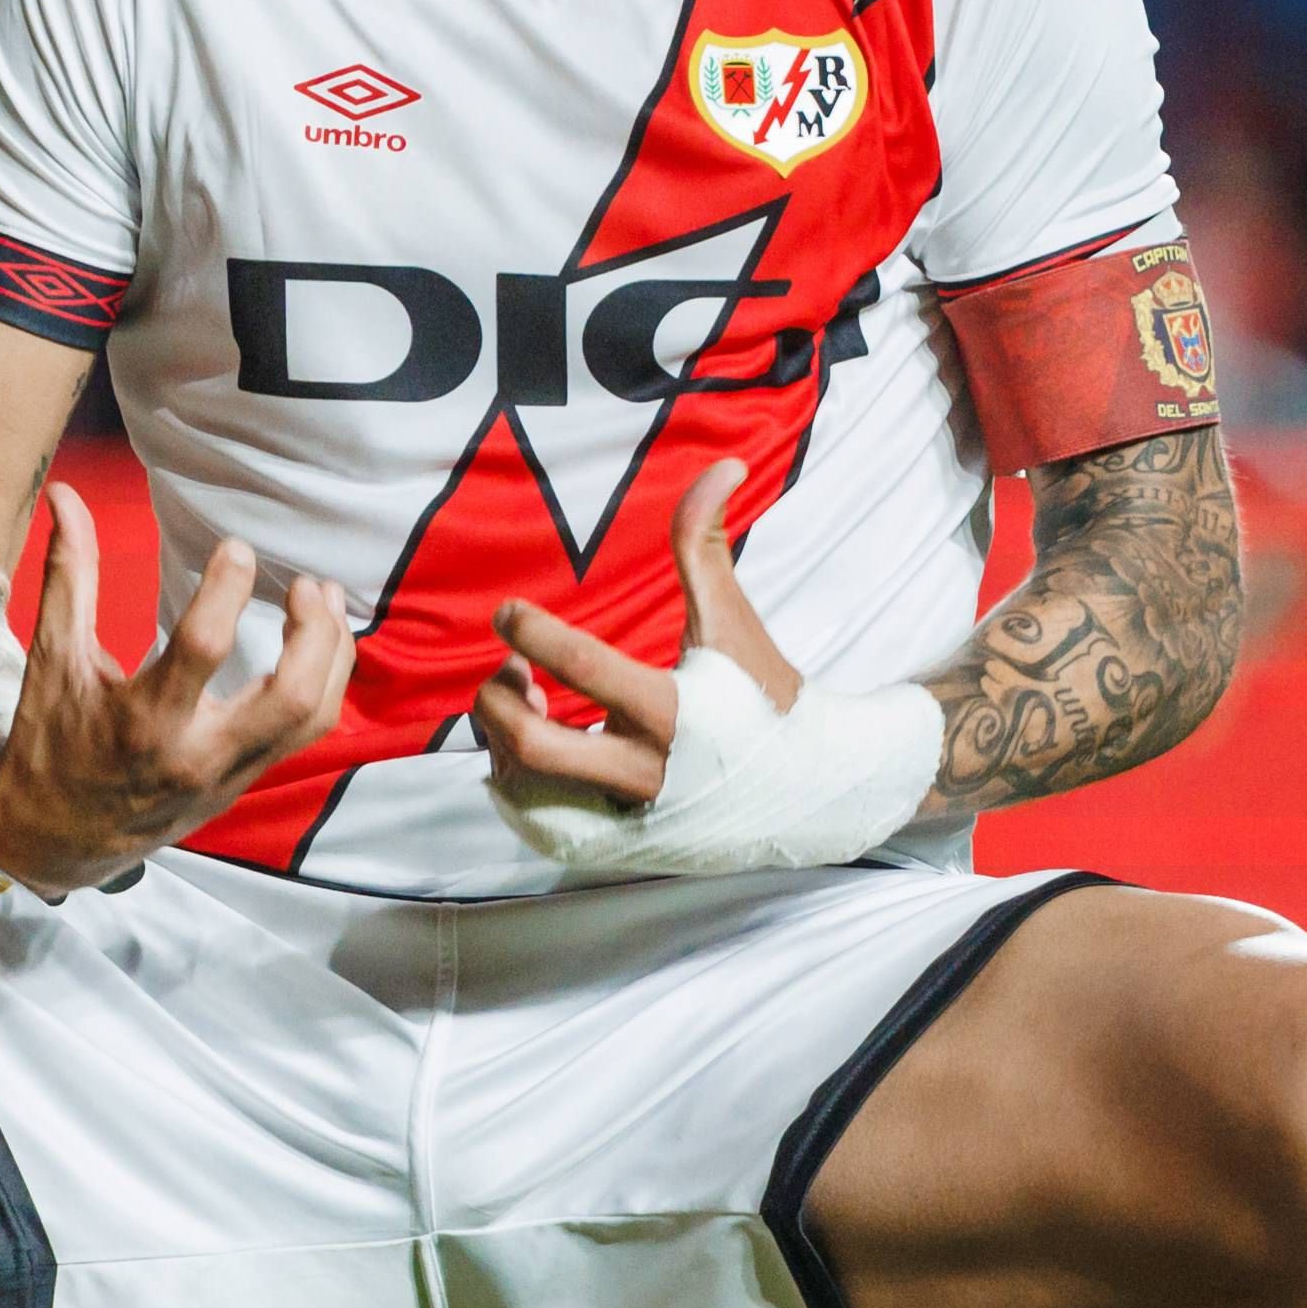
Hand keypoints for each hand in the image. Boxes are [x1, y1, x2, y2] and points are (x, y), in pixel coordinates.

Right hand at [0, 488, 349, 894]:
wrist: (52, 839)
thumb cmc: (48, 741)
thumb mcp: (53, 659)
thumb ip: (68, 575)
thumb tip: (64, 493)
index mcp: (143, 721)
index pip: (204, 647)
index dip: (227, 588)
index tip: (236, 548)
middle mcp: (197, 755)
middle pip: (292, 697)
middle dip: (315, 634)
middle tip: (306, 583)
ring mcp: (228, 775)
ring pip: (312, 718)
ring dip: (332, 656)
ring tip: (323, 601)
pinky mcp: (242, 783)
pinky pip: (304, 733)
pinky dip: (323, 683)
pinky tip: (317, 642)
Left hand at [476, 464, 944, 879]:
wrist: (808, 791)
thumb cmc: (766, 697)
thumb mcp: (733, 622)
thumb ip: (707, 545)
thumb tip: (724, 465)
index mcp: (675, 712)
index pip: (583, 669)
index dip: (532, 634)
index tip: (508, 613)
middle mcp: (645, 772)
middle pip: (533, 747)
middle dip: (497, 702)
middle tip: (509, 670)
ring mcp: (626, 815)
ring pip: (525, 788)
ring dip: (502, 741)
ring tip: (524, 703)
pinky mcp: (616, 842)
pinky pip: (537, 819)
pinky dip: (518, 779)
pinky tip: (534, 745)